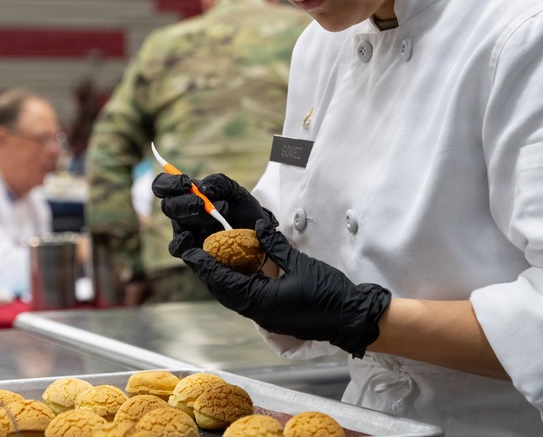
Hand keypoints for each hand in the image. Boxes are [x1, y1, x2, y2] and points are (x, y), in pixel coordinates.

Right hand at [152, 173, 272, 244]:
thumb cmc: (241, 208)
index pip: (163, 185)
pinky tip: (192, 237)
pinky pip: (176, 249)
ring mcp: (185, 231)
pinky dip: (181, 243)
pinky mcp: (191, 251)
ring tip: (215, 216)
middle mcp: (182, 212)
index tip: (186, 183)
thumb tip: (202, 189)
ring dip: (195, 218)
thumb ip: (219, 182)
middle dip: (185, 203)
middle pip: (168, 205)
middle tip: (203, 203)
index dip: (169, 183)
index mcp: (187, 193)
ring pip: (177, 224)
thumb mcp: (234, 190)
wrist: (256, 231)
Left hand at [172, 219, 390, 357]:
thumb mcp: (299, 263)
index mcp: (261, 302)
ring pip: (235, 296)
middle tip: (196, 253)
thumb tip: (259, 227)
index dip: (205, 267)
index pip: (224, 283)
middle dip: (209, 272)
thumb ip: (275, 245)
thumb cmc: (328, 292)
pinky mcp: (274, 315)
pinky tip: (237, 269)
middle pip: (224, 292)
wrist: (352, 317)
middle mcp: (259, 312)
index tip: (191, 252)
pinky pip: (248, 299)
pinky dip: (238, 283)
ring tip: (212, 258)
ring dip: (222, 279)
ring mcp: (267, 316)